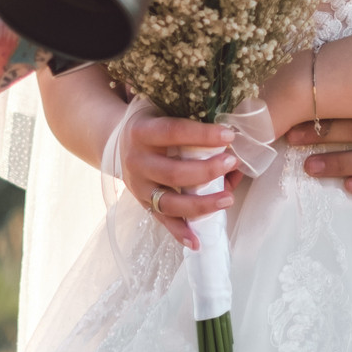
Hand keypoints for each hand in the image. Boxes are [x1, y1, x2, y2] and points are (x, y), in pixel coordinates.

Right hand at [119, 105, 242, 249]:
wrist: (118, 141)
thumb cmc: (152, 122)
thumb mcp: (163, 109)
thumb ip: (192, 118)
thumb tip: (231, 138)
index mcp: (142, 132)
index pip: (174, 132)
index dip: (202, 135)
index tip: (229, 135)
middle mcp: (137, 161)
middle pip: (172, 172)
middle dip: (206, 171)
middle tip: (233, 162)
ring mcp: (138, 186)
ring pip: (169, 202)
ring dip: (201, 204)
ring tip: (228, 199)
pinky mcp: (143, 203)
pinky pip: (162, 221)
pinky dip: (179, 232)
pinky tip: (197, 241)